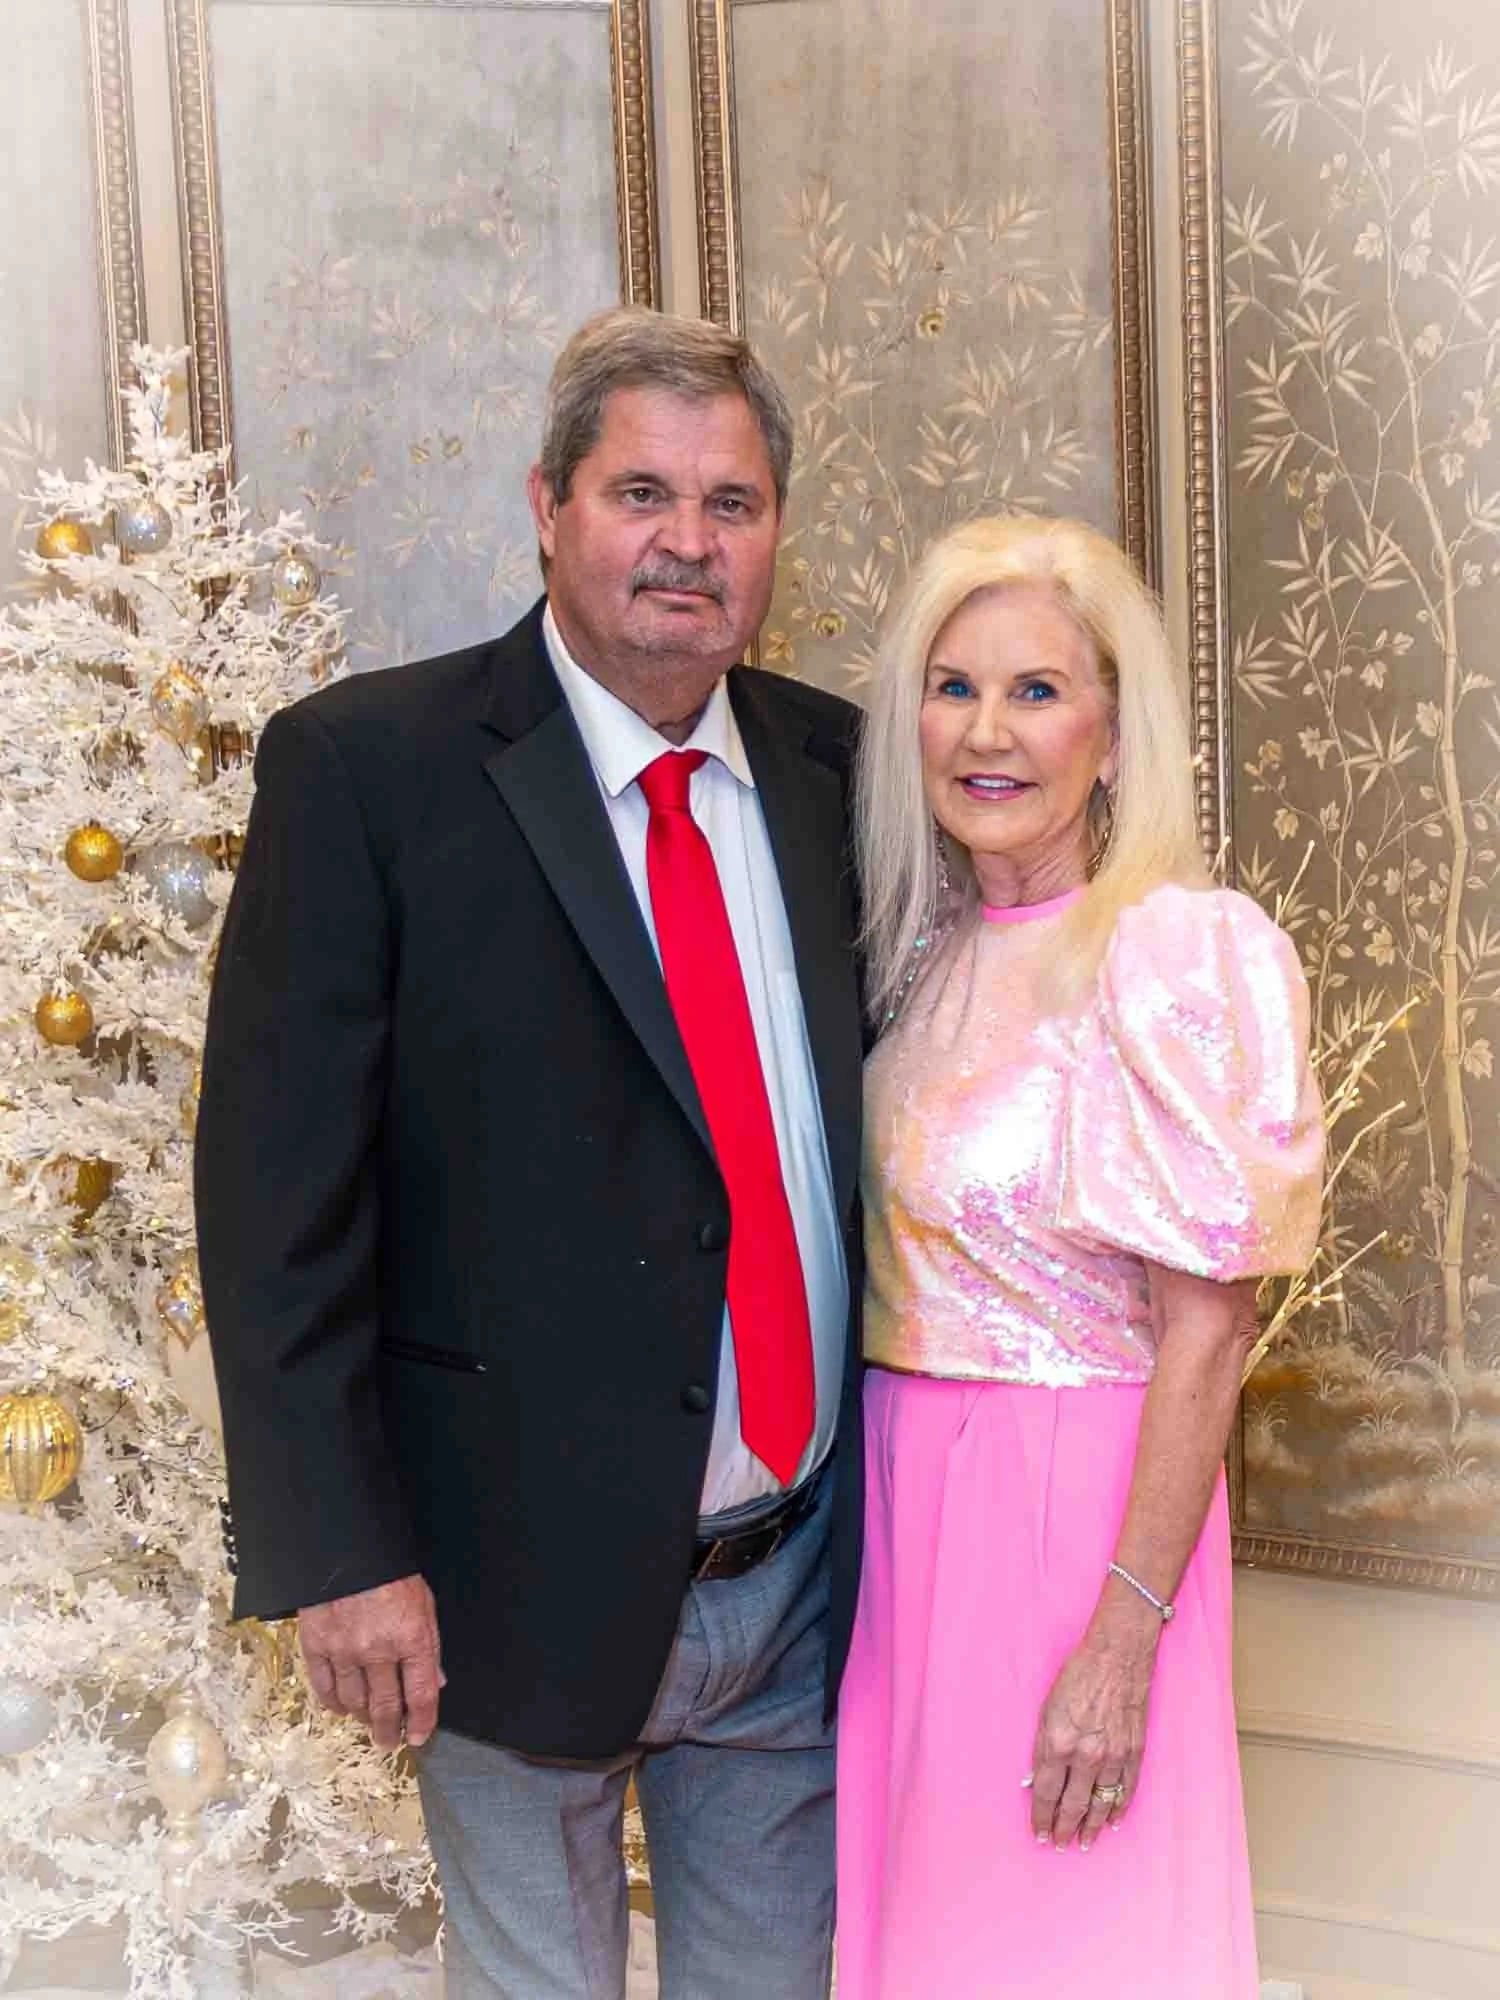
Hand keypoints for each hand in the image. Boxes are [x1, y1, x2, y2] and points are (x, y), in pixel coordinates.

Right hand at [298, 1573, 444, 1750]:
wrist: (349, 1548)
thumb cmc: (392, 1574)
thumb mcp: (424, 1604)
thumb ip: (428, 1647)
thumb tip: (434, 1683)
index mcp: (412, 1637)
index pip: (422, 1694)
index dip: (423, 1722)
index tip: (420, 1736)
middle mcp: (379, 1649)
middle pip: (386, 1706)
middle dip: (390, 1730)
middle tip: (389, 1742)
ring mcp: (344, 1650)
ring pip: (354, 1702)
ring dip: (363, 1719)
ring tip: (368, 1724)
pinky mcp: (316, 1645)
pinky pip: (324, 1687)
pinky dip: (333, 1703)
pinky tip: (341, 1708)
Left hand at [1028, 1604, 1157, 1852]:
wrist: (1117, 1656)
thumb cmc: (1077, 1676)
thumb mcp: (1047, 1709)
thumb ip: (1042, 1747)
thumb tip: (1036, 1780)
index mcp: (1059, 1743)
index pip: (1046, 1792)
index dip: (1041, 1817)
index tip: (1039, 1834)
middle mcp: (1086, 1755)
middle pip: (1073, 1805)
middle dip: (1064, 1828)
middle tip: (1059, 1845)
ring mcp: (1113, 1757)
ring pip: (1100, 1804)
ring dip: (1091, 1826)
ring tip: (1084, 1842)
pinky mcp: (1134, 1752)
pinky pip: (1126, 1791)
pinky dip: (1118, 1809)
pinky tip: (1112, 1822)